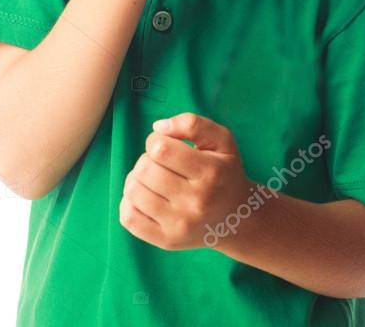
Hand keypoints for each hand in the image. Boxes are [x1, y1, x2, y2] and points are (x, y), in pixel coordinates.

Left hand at [119, 112, 252, 250]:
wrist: (236, 219)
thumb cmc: (225, 172)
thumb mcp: (222, 140)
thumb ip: (192, 123)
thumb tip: (158, 127)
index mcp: (210, 172)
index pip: (161, 149)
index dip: (155, 140)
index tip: (165, 145)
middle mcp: (196, 202)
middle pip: (145, 169)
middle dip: (146, 159)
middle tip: (160, 163)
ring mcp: (180, 225)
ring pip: (133, 191)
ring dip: (136, 178)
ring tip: (151, 178)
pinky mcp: (167, 241)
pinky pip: (129, 218)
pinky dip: (128, 202)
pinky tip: (144, 197)